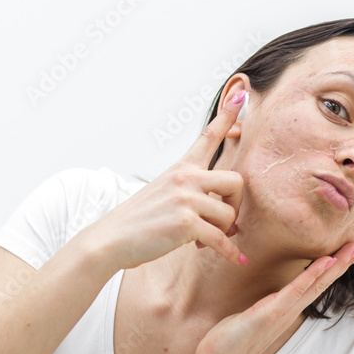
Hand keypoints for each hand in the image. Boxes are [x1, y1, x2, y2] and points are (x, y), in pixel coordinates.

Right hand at [80, 90, 249, 271]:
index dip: (227, 115)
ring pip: (229, 214)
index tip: (242, 93)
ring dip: (224, 233)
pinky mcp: (186, 223)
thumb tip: (224, 210)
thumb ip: (190, 192)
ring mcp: (185, 199)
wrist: (111, 240)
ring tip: (204, 241)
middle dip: (236, 206)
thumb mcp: (162, 194)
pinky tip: (237, 260)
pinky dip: (230, 253)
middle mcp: (185, 178)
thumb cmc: (138, 222)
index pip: (208, 136)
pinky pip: (222, 239)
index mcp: (180, 169)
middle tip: (224, 223)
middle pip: (236, 182)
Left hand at [192, 240, 353, 353]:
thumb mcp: (252, 316)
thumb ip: (264, 306)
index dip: (336, 265)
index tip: (353, 249)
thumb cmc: (231, 340)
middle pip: (325, 281)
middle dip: (346, 262)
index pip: (317, 282)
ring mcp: (283, 311)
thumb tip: (268, 299)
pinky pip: (295, 290)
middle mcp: (291, 309)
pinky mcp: (271, 312)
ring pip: (317, 283)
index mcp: (287, 307)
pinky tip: (326, 261)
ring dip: (337, 264)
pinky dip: (312, 275)